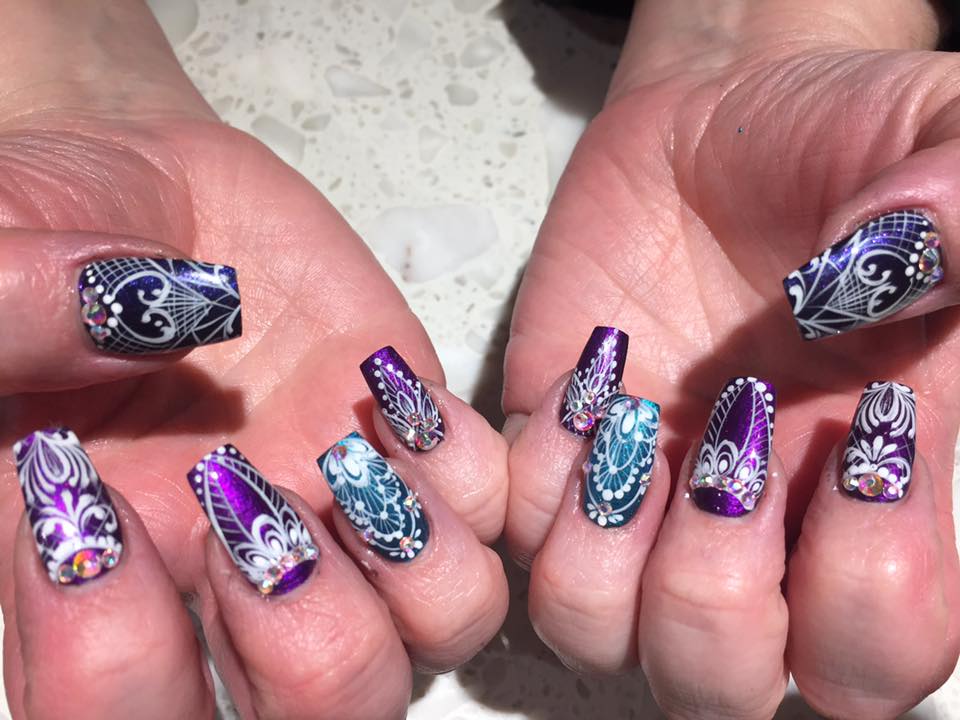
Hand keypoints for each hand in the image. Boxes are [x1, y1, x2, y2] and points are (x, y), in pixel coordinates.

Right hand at [0, 3, 507, 717]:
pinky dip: (464, 470)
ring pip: (430, 637)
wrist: (146, 200)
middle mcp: (230, 573)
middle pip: (317, 715)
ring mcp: (337, 513)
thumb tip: (121, 322)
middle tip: (243, 500)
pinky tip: (392, 395)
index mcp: (100, 574)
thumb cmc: (45, 234)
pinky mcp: (407, 442)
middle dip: (306, 646)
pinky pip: (486, 512)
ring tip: (345, 452)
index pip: (110, 714)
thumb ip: (9, 311)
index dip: (111, 658)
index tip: (93, 504)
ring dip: (410, 569)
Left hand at [504, 1, 958, 716]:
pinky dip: (537, 473)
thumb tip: (897, 260)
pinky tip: (589, 376)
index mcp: (871, 496)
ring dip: (602, 556)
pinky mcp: (552, 447)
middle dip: (712, 595)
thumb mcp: (942, 142)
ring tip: (634, 423)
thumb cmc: (843, 140)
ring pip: (595, 635)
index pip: (879, 656)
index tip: (863, 426)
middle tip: (727, 452)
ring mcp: (639, 494)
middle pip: (719, 686)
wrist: (722, 120)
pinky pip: (516, 527)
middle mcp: (752, 525)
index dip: (873, 590)